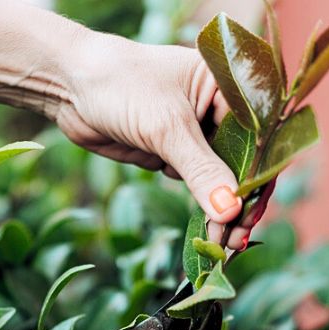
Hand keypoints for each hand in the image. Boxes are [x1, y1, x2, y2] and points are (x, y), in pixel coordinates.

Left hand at [56, 34, 261, 247]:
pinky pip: (194, 182)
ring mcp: (195, 131)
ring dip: (220, 210)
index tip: (250, 216)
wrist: (70, 85)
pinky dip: (198, 204)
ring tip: (221, 244)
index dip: (258, 179)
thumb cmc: (121, 86)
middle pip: (243, 163)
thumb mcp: (166, 127)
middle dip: (239, 203)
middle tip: (236, 242)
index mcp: (228, 86)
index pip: (258, 138)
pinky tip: (205, 231)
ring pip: (219, 177)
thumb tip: (230, 211)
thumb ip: (201, 170)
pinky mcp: (172, 150)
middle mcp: (218, 108)